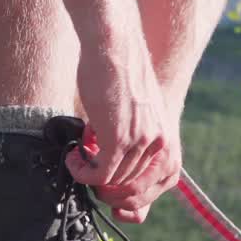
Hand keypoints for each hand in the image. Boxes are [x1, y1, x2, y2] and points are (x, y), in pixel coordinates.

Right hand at [66, 43, 181, 222]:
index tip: (105, 187)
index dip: (127, 195)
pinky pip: (100, 174)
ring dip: (90, 175)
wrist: (114, 45)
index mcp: (166, 140)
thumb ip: (134, 142)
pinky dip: (83, 172)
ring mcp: (140, 142)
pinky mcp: (118, 137)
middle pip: (131, 189)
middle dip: (105, 187)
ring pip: (113, 183)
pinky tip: (73, 158)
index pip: (154, 187)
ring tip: (77, 156)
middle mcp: (159, 144)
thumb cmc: (118, 74)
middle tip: (86, 171)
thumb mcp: (135, 114)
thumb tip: (115, 171)